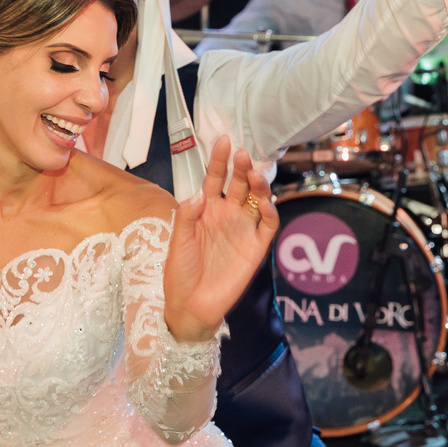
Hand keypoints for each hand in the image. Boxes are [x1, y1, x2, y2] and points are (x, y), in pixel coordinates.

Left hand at [163, 136, 279, 342]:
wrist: (189, 305)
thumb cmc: (180, 271)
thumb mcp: (178, 240)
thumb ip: (187, 216)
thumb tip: (200, 193)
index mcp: (206, 209)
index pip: (215, 178)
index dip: (220, 160)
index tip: (224, 140)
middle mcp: (227, 215)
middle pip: (238, 185)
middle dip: (242, 168)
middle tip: (243, 155)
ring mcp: (243, 230)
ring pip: (256, 200)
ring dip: (258, 186)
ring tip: (255, 175)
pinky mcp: (255, 248)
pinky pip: (267, 226)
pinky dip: (269, 213)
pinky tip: (265, 202)